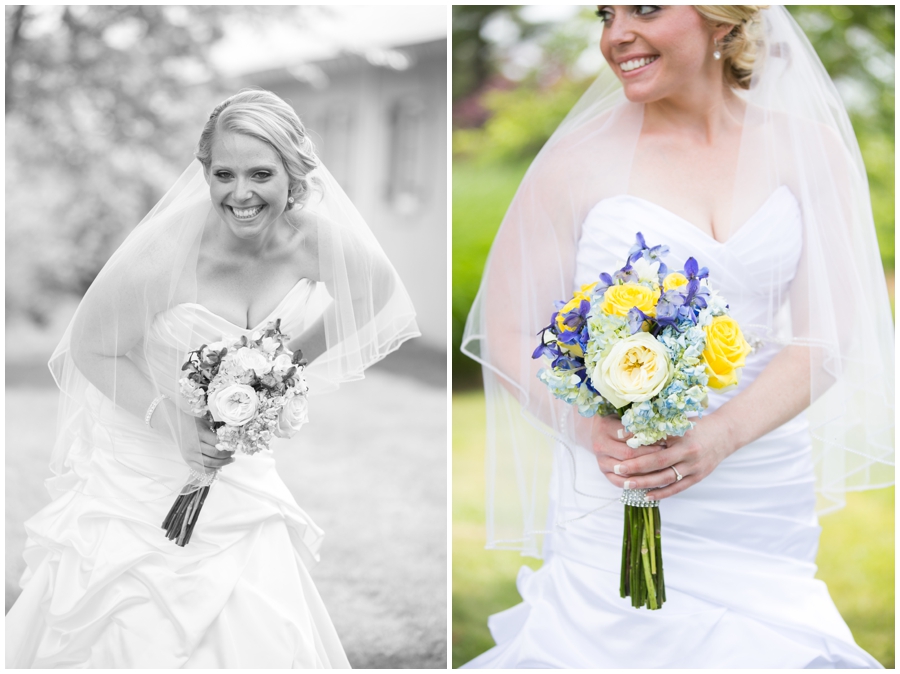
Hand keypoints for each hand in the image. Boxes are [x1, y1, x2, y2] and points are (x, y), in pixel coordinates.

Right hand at [151, 399, 234, 473]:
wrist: (177, 426)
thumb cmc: (194, 423)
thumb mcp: (206, 422)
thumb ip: (216, 430)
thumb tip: (231, 438)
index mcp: (201, 434)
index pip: (217, 443)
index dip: (227, 447)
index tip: (233, 447)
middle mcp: (195, 445)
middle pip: (215, 454)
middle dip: (227, 456)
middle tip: (233, 454)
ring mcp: (190, 454)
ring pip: (209, 463)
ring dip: (222, 464)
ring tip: (229, 461)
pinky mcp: (187, 460)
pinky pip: (201, 468)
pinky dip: (211, 469)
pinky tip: (218, 467)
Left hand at [599, 414, 735, 498]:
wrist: (725, 434)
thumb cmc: (697, 426)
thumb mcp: (678, 423)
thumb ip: (658, 428)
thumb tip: (630, 433)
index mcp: (682, 438)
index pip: (655, 444)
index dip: (637, 449)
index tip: (619, 452)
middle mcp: (689, 454)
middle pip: (658, 463)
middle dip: (636, 468)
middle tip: (617, 470)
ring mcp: (694, 468)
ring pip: (666, 478)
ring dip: (645, 483)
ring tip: (627, 485)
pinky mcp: (698, 477)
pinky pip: (677, 488)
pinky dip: (662, 493)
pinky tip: (647, 496)